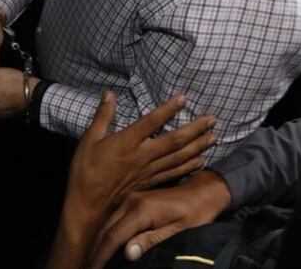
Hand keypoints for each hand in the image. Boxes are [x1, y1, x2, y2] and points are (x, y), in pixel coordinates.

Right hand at [49, 94, 216, 268]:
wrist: (88, 206)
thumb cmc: (86, 172)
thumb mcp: (89, 140)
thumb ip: (102, 116)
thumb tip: (109, 93)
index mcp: (127, 142)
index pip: (152, 121)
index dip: (169, 109)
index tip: (184, 97)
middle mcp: (142, 156)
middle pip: (174, 141)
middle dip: (195, 129)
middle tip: (213, 119)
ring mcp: (148, 171)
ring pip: (178, 158)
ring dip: (198, 147)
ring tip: (215, 137)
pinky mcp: (149, 183)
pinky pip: (173, 174)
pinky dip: (188, 167)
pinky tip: (201, 161)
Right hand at [88, 170, 231, 267]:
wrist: (203, 191)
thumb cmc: (195, 213)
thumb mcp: (177, 231)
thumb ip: (150, 241)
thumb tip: (127, 254)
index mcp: (140, 210)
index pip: (112, 237)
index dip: (101, 257)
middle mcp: (131, 201)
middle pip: (105, 231)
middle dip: (96, 253)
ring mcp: (131, 198)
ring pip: (107, 224)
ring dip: (100, 244)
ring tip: (96, 262)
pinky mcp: (133, 199)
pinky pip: (114, 219)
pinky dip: (107, 234)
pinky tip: (106, 246)